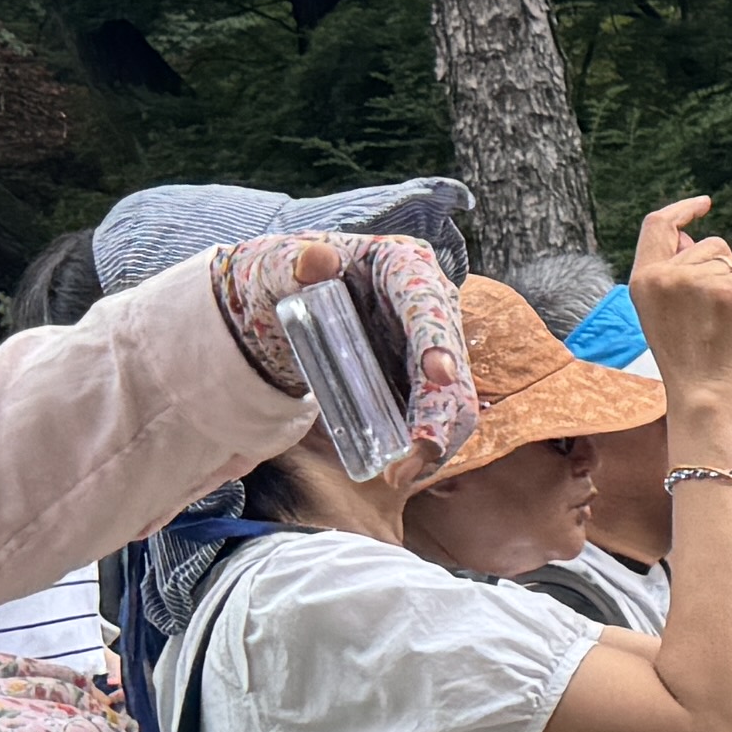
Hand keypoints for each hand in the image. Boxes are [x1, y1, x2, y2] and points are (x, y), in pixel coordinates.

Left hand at [211, 230, 477, 478]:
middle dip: (440, 410)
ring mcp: (427, 343)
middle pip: (450, 358)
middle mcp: (428, 303)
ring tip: (400, 473)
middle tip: (413, 453)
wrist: (279, 303)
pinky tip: (405, 468)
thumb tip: (319, 258)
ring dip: (438, 437)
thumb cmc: (282, 276)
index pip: (426, 299)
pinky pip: (435, 414)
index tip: (438, 375)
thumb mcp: (278, 266)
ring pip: (453, 395)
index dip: (436, 339)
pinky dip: (426, 444)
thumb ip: (293, 263)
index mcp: (403, 264)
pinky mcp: (417, 377)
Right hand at [623, 197, 731, 428]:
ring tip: (728, 322)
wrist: (704, 396)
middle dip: (728, 268)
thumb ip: (672, 272)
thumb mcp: (664, 312)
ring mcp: (696, 281)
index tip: (705, 203)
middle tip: (721, 310)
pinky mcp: (728, 291)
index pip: (658, 224)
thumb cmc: (689, 359)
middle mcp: (664, 274)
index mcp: (642, 278)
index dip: (683, 210)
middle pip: (712, 245)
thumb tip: (690, 235)